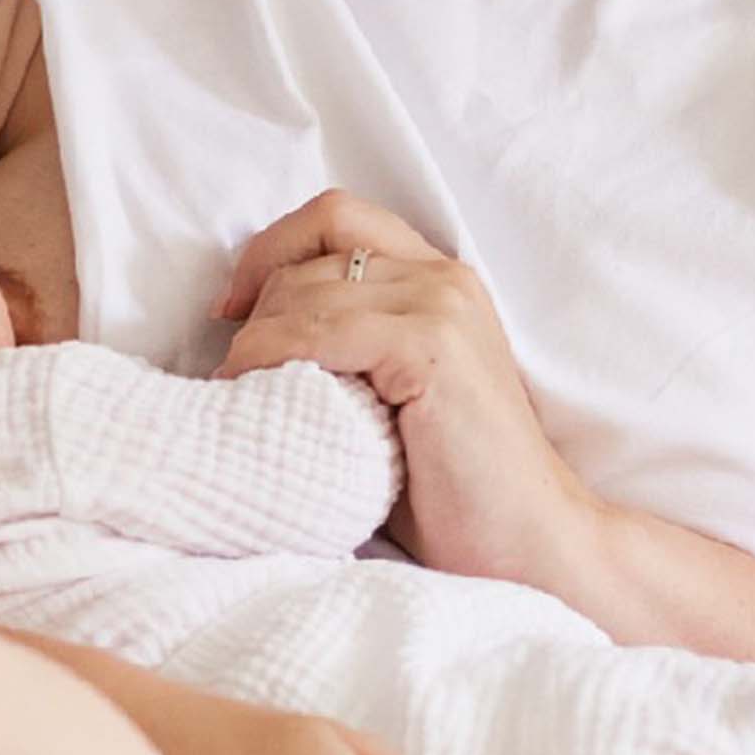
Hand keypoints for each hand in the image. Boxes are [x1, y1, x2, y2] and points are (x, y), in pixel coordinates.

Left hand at [214, 194, 611, 597]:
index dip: (269, 250)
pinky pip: (317, 331)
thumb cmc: (444, 481)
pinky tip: (253, 392)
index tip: (230, 308)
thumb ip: (342, 341)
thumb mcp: (384, 391)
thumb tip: (238, 322)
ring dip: (253, 343)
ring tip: (239, 395)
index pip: (334, 215)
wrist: (524, 539)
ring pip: (302, 292)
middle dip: (255, 312)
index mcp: (437, 280)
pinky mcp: (432, 347)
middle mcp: (444, 278)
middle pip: (307, 257)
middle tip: (236, 376)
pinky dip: (268, 357)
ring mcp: (442, 307)